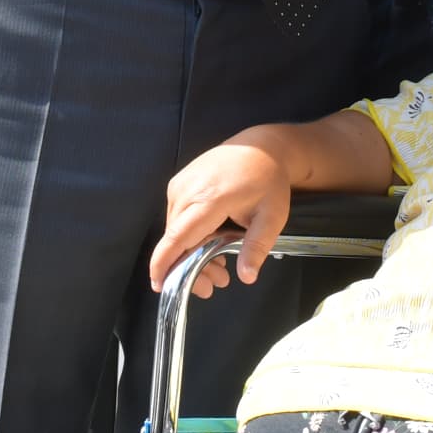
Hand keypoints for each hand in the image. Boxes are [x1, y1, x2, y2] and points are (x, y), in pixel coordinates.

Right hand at [149, 140, 291, 296]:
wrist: (261, 146)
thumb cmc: (267, 179)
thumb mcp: (272, 216)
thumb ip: (257, 247)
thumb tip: (247, 276)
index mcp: (210, 197)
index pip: (178, 236)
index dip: (165, 263)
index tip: (160, 285)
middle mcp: (188, 189)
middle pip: (176, 240)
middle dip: (190, 268)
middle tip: (214, 285)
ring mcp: (180, 184)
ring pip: (175, 231)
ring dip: (191, 253)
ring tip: (218, 269)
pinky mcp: (179, 184)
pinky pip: (178, 218)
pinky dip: (190, 236)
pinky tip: (210, 245)